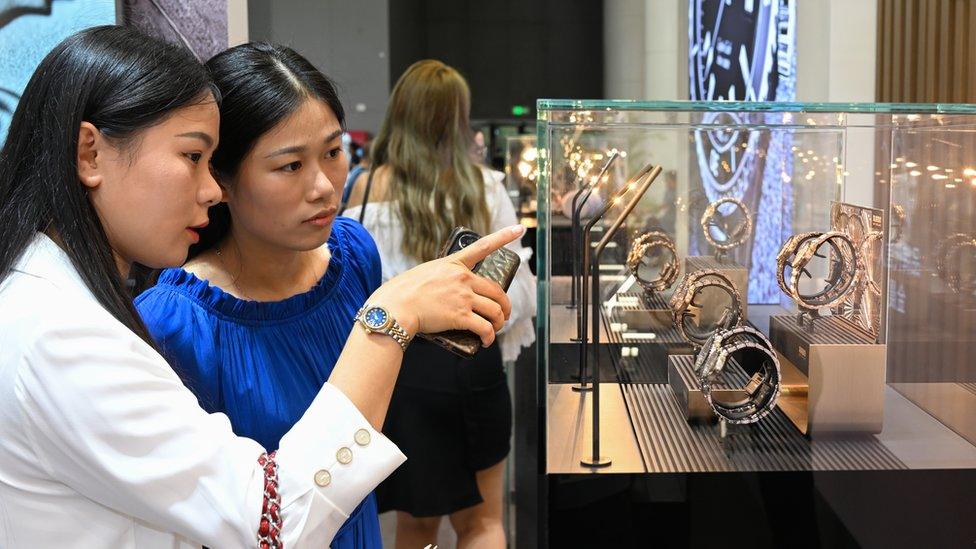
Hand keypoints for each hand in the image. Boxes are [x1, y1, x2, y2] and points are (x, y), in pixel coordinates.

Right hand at [369, 224, 525, 346]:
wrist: (394, 307)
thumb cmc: (401, 293)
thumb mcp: (424, 274)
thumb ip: (440, 277)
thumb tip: (446, 290)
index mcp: (453, 264)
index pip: (483, 247)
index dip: (503, 236)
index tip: (519, 228)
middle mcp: (462, 278)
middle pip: (496, 291)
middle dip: (504, 306)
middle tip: (503, 315)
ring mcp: (462, 297)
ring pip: (495, 310)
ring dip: (499, 323)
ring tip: (494, 330)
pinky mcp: (460, 316)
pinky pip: (485, 328)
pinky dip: (489, 337)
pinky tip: (486, 342)